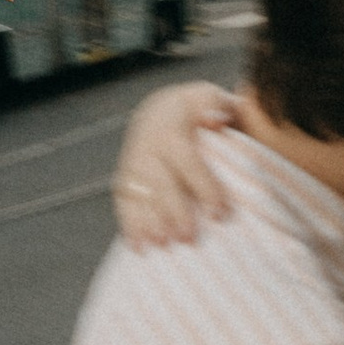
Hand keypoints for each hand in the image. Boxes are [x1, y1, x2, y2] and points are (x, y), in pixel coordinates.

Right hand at [113, 81, 248, 247]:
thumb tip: (217, 119)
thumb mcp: (207, 97)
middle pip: (158, 181)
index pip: (187, 159)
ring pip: (138, 195)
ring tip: (164, 244)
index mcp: (169, 126)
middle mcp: (146, 146)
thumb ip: (217, 105)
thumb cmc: (196, 110)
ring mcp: (131, 164)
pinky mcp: (123, 180)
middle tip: (189, 237)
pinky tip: (139, 247)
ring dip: (149, 221)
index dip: (202, 186)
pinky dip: (129, 226)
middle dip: (173, 210)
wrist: (158, 112)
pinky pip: (123, 203)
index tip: (220, 213)